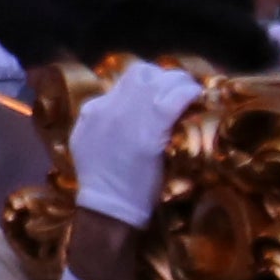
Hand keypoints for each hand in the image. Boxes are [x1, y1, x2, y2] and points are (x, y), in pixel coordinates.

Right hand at [70, 61, 207, 229]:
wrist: (108, 206)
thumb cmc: (99, 181)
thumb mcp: (82, 142)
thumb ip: (93, 119)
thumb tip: (108, 104)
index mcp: (94, 109)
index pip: (123, 82)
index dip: (144, 84)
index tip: (157, 93)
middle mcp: (111, 105)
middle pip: (142, 73)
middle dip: (162, 77)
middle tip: (176, 90)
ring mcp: (132, 116)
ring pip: (160, 80)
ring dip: (178, 82)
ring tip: (189, 92)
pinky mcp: (152, 131)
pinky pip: (174, 99)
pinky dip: (188, 93)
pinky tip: (196, 96)